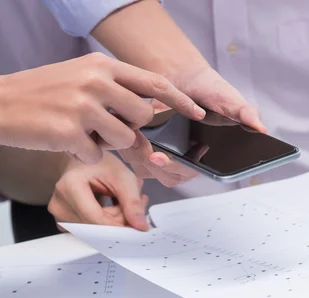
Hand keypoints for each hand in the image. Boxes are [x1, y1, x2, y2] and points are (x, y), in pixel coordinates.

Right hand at [0, 52, 203, 163]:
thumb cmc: (43, 93)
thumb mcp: (83, 80)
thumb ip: (117, 94)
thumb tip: (149, 117)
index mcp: (102, 66)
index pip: (154, 83)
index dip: (180, 100)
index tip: (198, 112)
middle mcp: (96, 82)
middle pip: (143, 116)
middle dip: (131, 128)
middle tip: (104, 125)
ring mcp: (83, 106)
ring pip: (126, 138)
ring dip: (108, 143)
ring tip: (82, 131)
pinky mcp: (69, 131)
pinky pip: (97, 154)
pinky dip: (84, 153)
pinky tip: (64, 139)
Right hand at [48, 152, 148, 230]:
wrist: (83, 163)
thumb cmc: (101, 164)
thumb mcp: (123, 177)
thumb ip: (132, 202)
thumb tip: (140, 228)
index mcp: (69, 187)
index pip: (96, 218)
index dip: (120, 224)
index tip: (139, 225)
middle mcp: (58, 205)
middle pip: (97, 225)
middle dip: (121, 218)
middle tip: (139, 202)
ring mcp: (58, 215)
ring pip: (96, 229)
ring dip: (115, 220)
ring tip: (124, 200)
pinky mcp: (63, 222)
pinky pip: (90, 230)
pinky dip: (106, 222)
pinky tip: (113, 208)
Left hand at [121, 64, 266, 186]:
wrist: (182, 75)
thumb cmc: (209, 90)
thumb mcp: (230, 98)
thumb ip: (245, 112)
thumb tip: (261, 128)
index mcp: (209, 155)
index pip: (196, 173)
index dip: (179, 169)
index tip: (162, 159)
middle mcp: (188, 160)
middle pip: (171, 177)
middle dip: (156, 165)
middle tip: (148, 150)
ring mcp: (167, 156)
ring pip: (151, 172)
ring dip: (140, 157)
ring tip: (137, 138)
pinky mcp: (147, 150)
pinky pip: (136, 161)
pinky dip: (130, 149)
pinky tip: (131, 134)